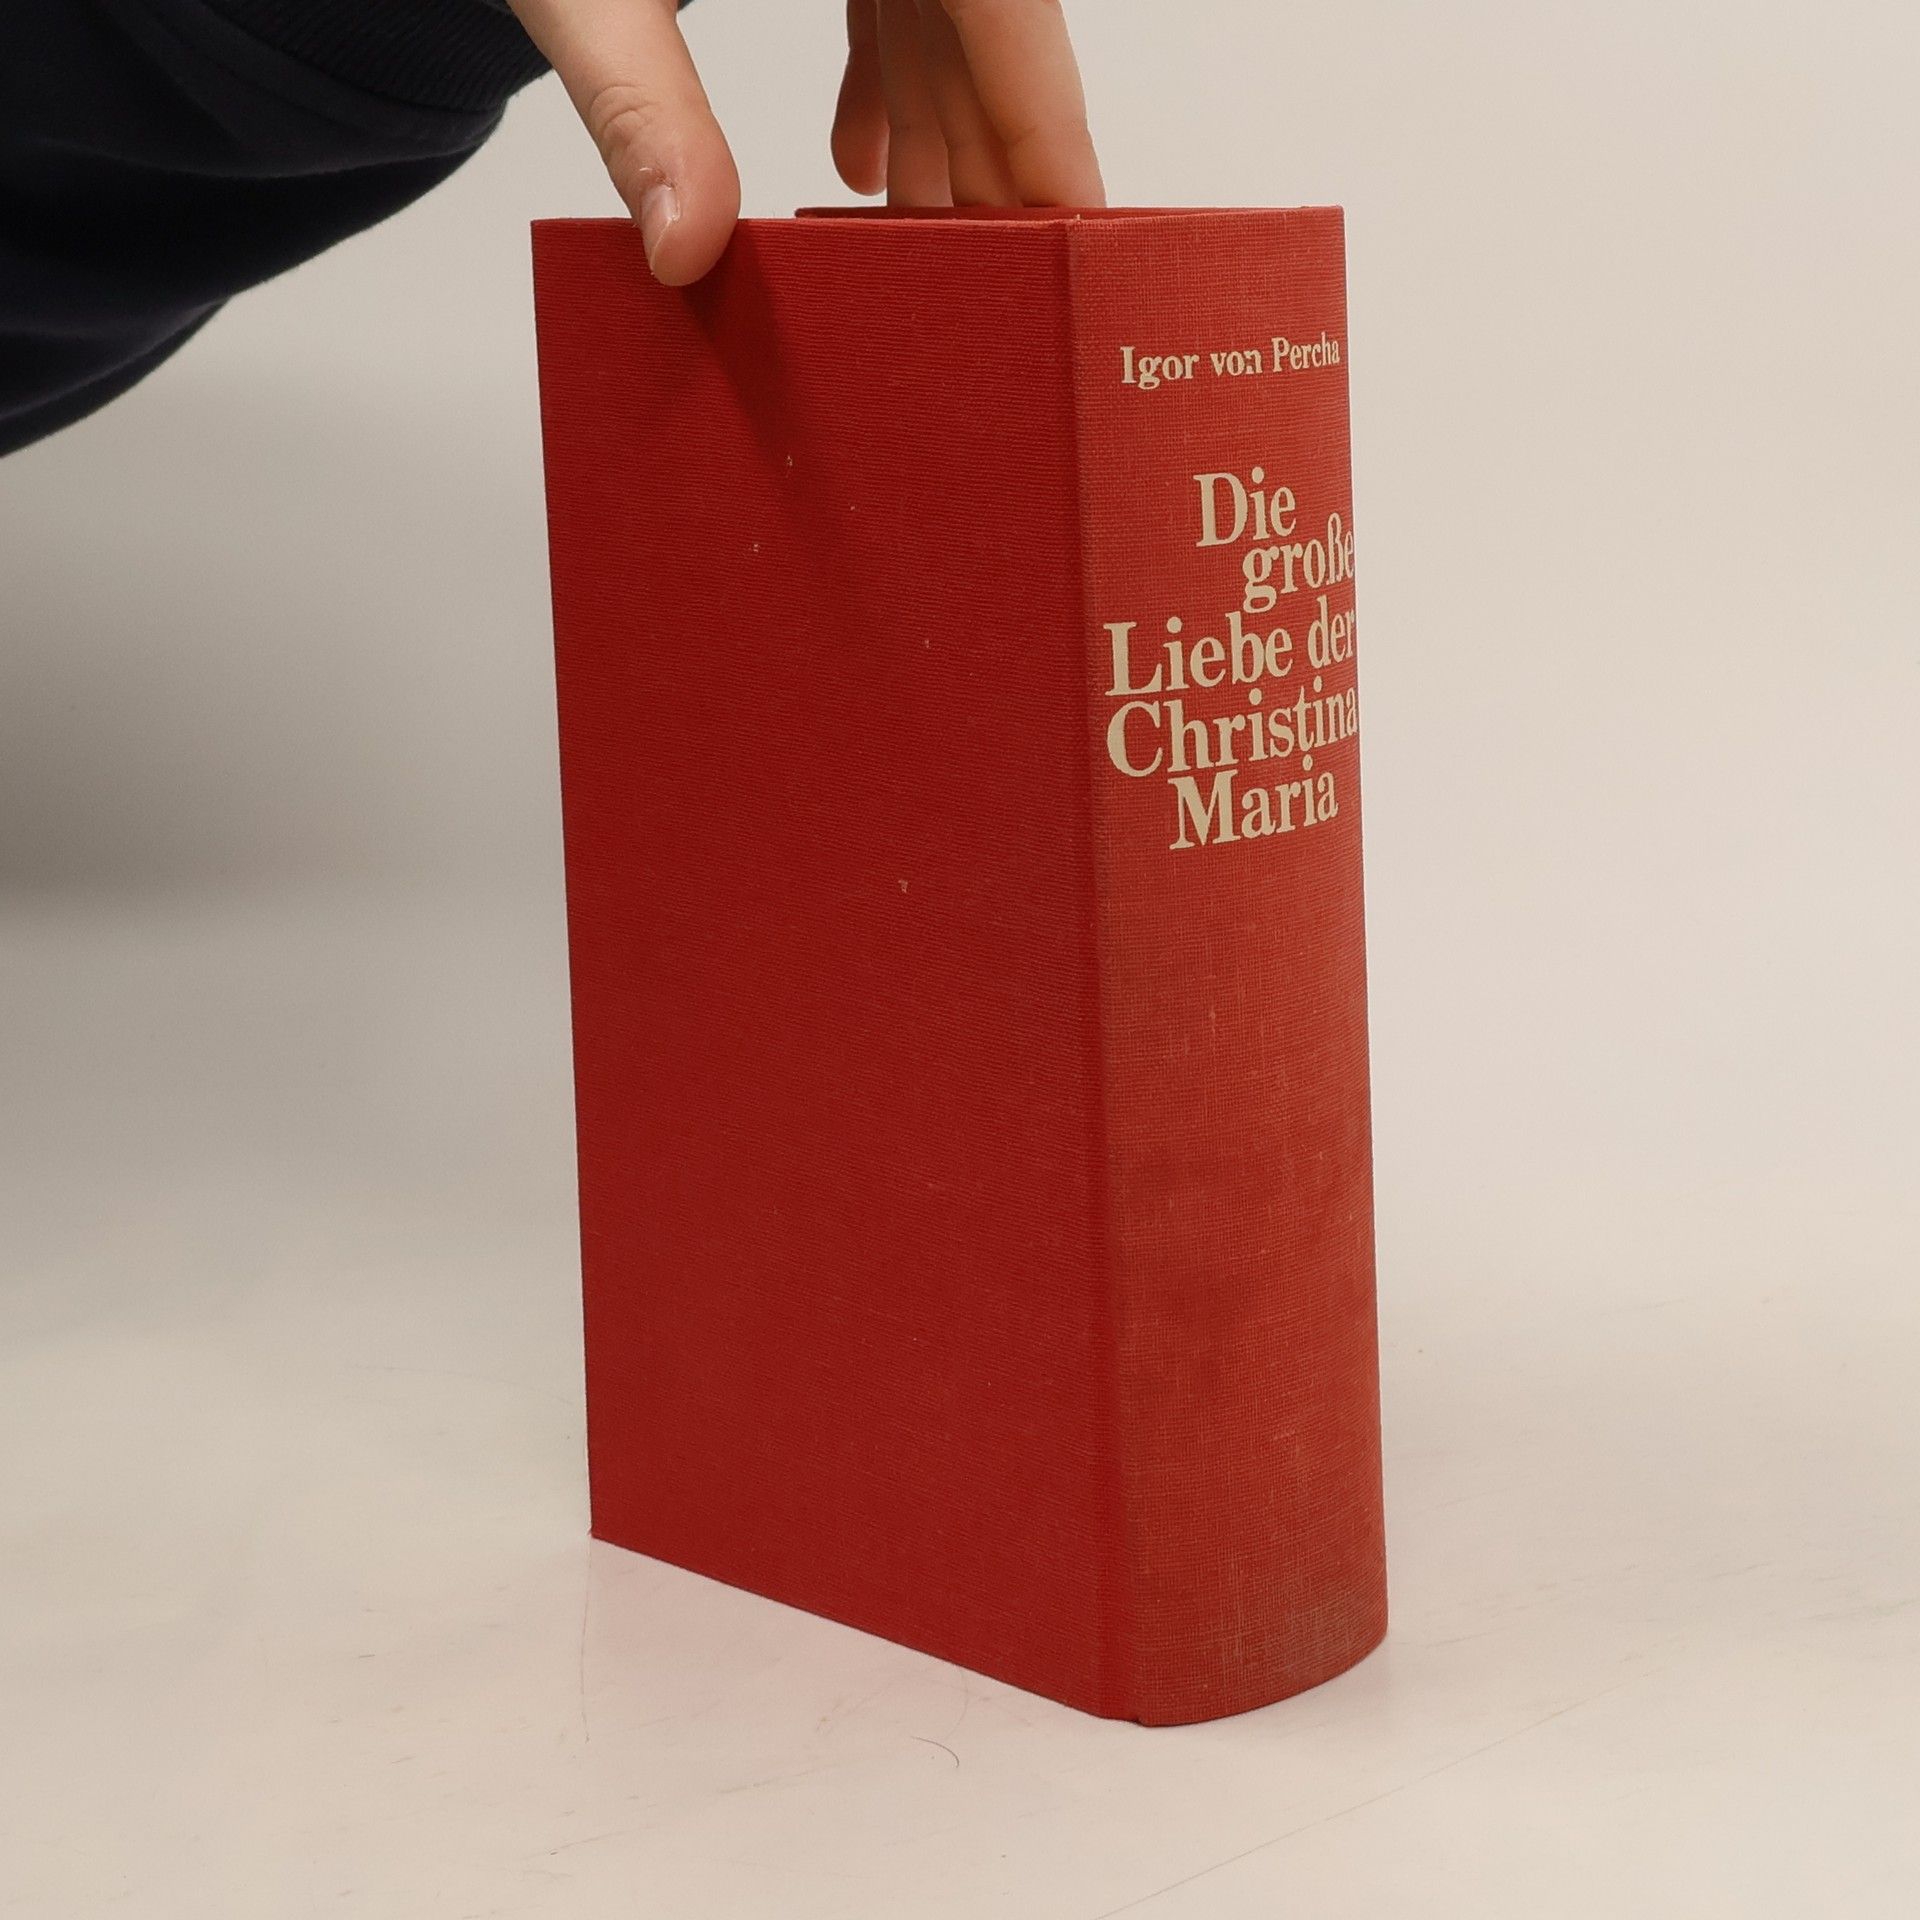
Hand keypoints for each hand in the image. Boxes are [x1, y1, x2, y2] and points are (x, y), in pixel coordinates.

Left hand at [508, 0, 1103, 285]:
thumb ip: (641, 103)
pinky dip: (878, 74)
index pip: (1005, 10)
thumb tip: (683, 255)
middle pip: (986, 23)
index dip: (1047, 127)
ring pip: (942, 13)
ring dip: (932, 132)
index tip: (1075, 232)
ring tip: (920, 259)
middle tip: (995, 287)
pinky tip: (852, 170)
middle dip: (987, 156)